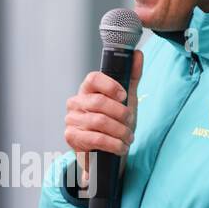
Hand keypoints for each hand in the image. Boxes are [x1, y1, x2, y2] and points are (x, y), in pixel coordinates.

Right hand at [65, 50, 143, 188]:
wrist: (105, 153)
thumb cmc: (114, 123)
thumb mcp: (126, 100)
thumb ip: (131, 77)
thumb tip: (137, 54)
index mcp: (86, 90)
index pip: (92, 78)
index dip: (110, 85)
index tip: (124, 96)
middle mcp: (75, 103)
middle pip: (99, 102)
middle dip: (121, 113)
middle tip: (130, 121)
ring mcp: (71, 120)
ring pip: (100, 122)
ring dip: (120, 131)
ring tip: (128, 137)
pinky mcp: (72, 137)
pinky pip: (96, 138)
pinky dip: (114, 144)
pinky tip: (121, 147)